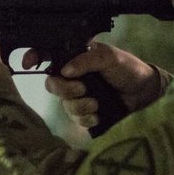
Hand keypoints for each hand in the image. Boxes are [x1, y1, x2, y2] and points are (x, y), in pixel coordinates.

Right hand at [27, 42, 162, 128]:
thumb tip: (66, 70)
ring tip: (96, 103)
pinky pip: (75, 119)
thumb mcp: (109, 57)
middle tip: (82, 88)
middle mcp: (72, 76)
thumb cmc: (127, 68)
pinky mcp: (86, 113)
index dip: (34, 57)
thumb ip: (87, 59)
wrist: (144, 92)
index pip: (48, 54)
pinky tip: (97, 116)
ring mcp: (78, 96)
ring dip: (79, 105)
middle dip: (64, 89)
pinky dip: (85, 118)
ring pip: (64, 104)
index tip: (29, 64)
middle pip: (52, 84)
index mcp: (75, 58)